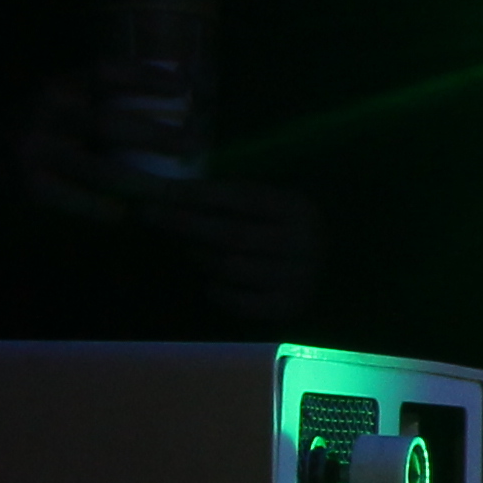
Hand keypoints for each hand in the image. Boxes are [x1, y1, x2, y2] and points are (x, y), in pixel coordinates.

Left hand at [137, 173, 323, 329]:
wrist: (332, 274)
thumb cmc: (284, 230)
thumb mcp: (270, 203)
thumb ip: (233, 191)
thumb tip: (179, 175)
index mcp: (298, 208)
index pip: (240, 197)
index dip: (197, 193)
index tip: (161, 190)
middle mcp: (303, 243)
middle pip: (229, 233)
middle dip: (184, 223)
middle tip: (150, 215)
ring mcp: (298, 278)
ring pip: (229, 267)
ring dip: (199, 256)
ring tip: (186, 248)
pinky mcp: (288, 307)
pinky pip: (237, 301)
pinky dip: (216, 290)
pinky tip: (209, 280)